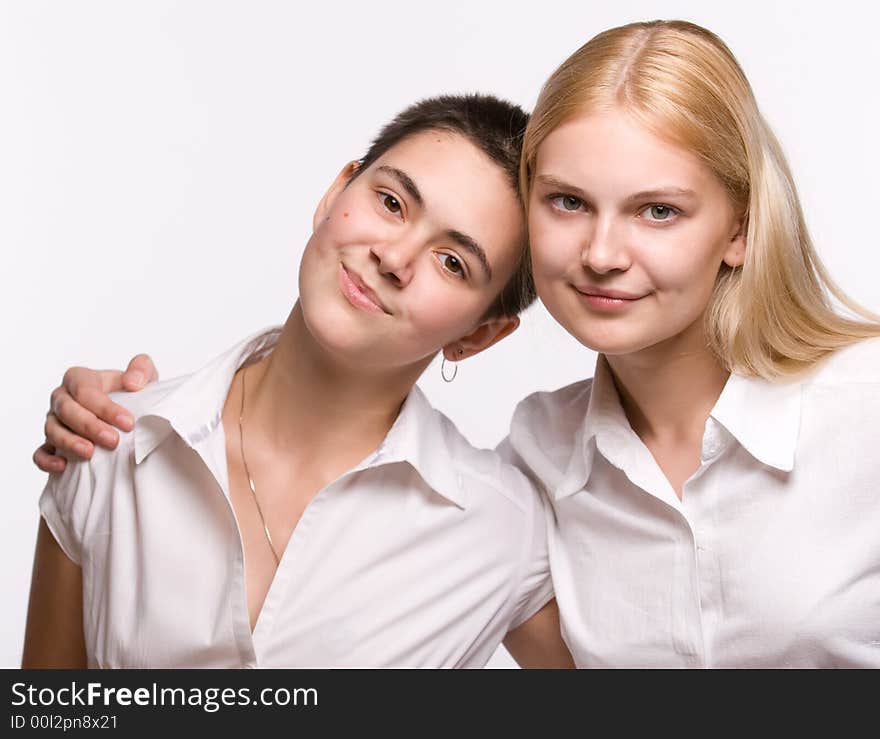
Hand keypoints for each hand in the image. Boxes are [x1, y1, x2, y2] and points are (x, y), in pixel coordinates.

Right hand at [33, 354, 158, 472]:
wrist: (126, 414)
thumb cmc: (132, 393)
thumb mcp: (143, 376)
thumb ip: (141, 368)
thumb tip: (133, 382)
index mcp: (79, 379)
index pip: (84, 390)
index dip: (105, 407)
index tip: (128, 423)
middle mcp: (62, 398)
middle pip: (66, 410)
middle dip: (89, 426)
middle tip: (113, 440)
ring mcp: (54, 421)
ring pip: (52, 430)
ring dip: (70, 443)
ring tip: (90, 453)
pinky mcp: (51, 444)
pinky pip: (40, 453)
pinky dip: (47, 460)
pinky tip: (63, 466)